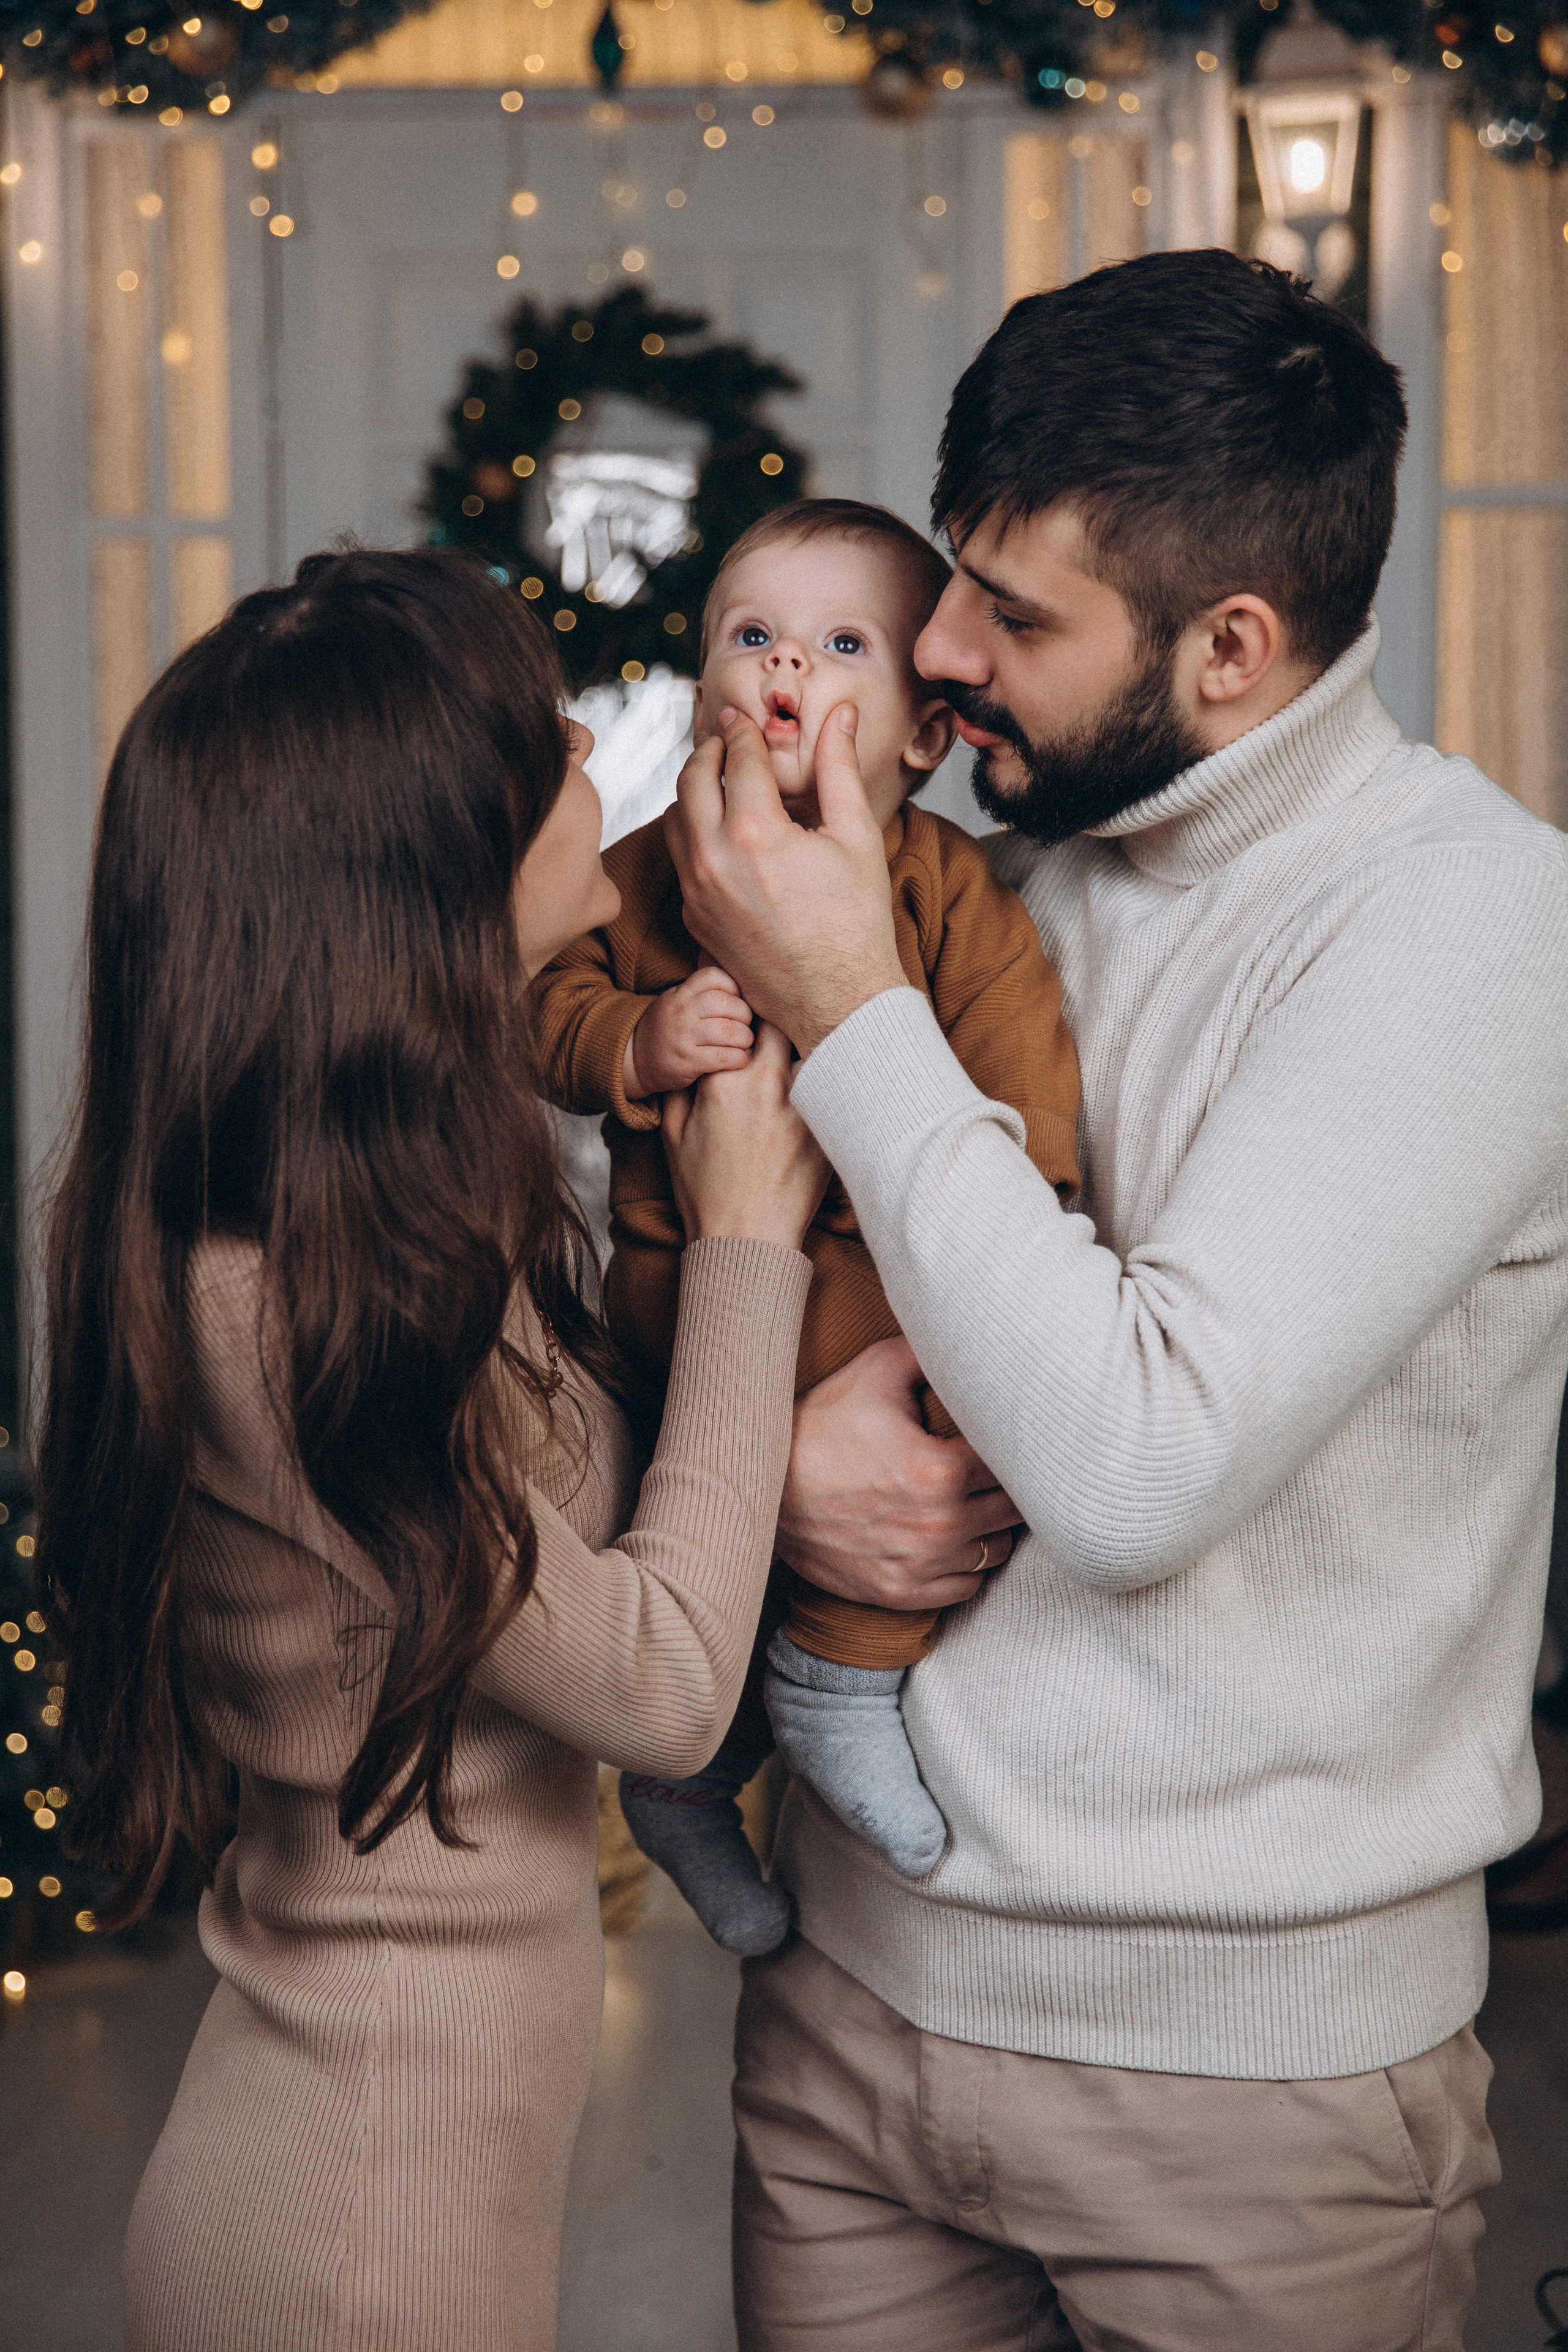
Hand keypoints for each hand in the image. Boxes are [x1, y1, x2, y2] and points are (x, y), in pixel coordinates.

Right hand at [625, 964, 754, 1099]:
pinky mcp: (688, 1061)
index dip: (733, 987)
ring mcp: (684, 1036)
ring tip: (743, 1043)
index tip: (736, 1001)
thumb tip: (737, 981)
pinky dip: (739, 1059)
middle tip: (745, 1026)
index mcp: (681, 993)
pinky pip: (725, 1057)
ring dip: (745, 1039)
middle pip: (729, 1005)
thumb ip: (699, 991)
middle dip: (745, 1016)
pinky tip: (738, 1060)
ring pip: (731, 1032)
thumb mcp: (675, 1001)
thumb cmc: (666, 1029)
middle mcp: (682, 1011)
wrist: (635, 1060)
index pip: (714, 977)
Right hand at [661, 1020, 829, 1249]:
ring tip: (815, 1050)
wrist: (745, 1241)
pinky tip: (834, 1087)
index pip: (746, 1016)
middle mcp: (768, 1086)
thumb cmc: (705, 1192)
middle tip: (787, 1026)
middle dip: (787, 1020)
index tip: (754, 1013)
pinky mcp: (829, 1130)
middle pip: (788, 1023)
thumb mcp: (673, 1135)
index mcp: (726, 1080)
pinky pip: (839, 1089)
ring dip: (814, 1047)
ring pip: (820, 1049)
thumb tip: (694, 1054)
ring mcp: (805, 1107)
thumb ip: (681, 1086)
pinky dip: (836, 1082)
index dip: (752, 1009)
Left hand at [663, 703, 907, 1057]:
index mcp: (755, 831)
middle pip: (691, 779)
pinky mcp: (693, 917)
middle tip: (726, 741)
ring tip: (720, 782)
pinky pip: (679, 859)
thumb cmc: (855, 925)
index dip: (743, 730)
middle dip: (708, 751)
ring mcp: (697, 891)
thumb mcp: (857, 836)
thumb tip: (841, 715)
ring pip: (674, 818)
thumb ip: (840, 768)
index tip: (745, 718)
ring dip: (693, 791)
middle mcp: (713, 858)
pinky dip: (693, 834)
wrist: (837, 1002)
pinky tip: (720, 832)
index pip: (738, 757)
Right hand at [777, 1337, 1020, 1608]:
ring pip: (995, 1552)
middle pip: (1013, 1510)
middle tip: (999, 1468)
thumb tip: (972, 1334)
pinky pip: (965, 1588)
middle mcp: (939, 1525)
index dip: (1017, 1447)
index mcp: (941, 1471)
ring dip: (992, 1527)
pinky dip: (967, 1566)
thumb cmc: (821, 1425)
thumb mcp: (877, 1371)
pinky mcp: (900, 1592)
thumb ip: (933, 1352)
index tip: (1011, 1436)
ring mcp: (920, 1564)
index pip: (1015, 1464)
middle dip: (1012, 1487)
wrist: (762, 1488)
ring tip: (978, 1503)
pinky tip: (955, 1539)